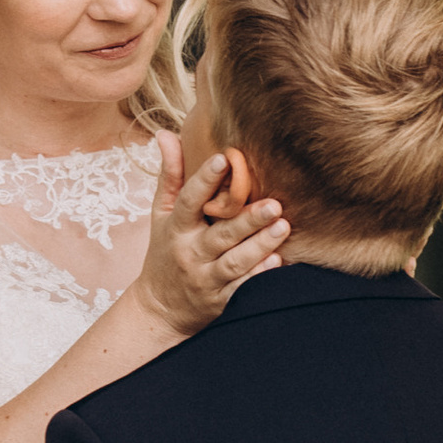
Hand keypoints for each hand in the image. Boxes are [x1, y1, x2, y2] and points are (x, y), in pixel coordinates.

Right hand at [134, 134, 288, 337]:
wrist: (159, 309)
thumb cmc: (165, 251)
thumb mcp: (161, 215)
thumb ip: (170, 175)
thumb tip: (165, 133)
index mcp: (177, 228)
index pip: (189, 200)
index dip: (204, 179)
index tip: (224, 158)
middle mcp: (190, 253)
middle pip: (220, 234)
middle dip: (247, 220)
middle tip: (274, 204)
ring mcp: (206, 278)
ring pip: (235, 262)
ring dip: (260, 246)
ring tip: (283, 227)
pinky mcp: (221, 300)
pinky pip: (241, 289)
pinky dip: (258, 277)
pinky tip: (278, 263)